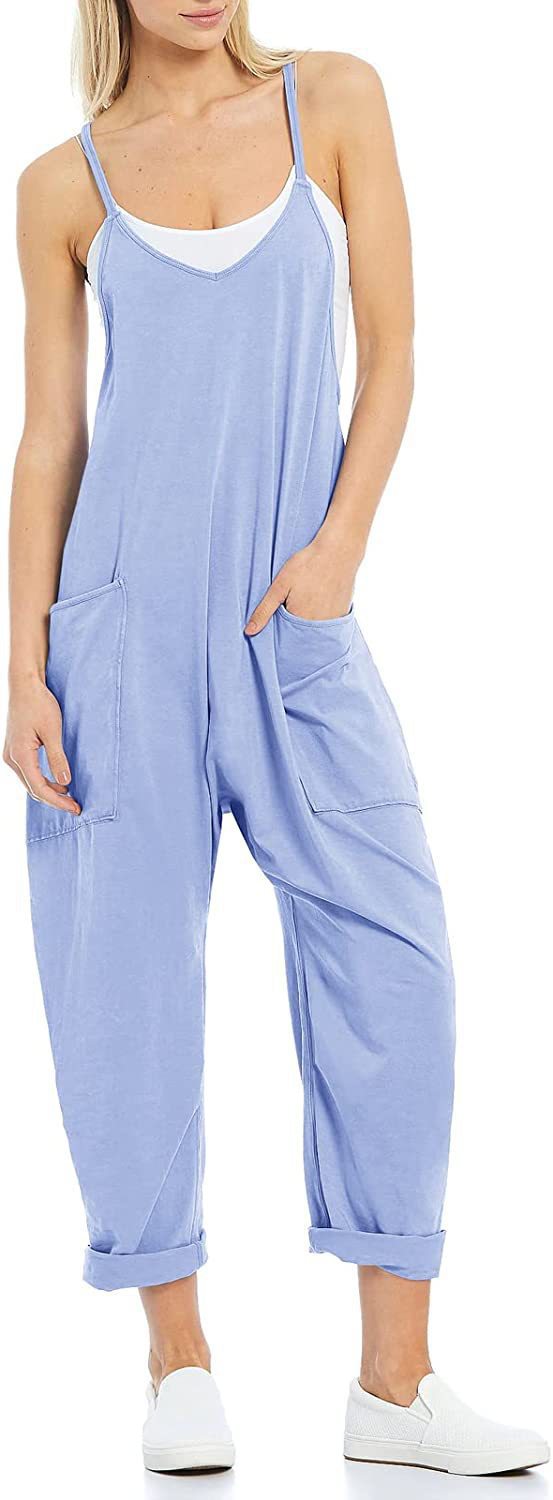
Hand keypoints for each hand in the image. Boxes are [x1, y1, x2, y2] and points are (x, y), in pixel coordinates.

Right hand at [4, 676, 80, 814]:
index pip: (39, 788)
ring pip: (30, 782)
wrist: (24, 685)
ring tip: (69, 796)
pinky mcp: (14, 750)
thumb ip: (58, 758)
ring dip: (48, 792)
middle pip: (33, 789)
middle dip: (54, 800)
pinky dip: (42, 781)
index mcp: (20, 755)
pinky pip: (28, 773)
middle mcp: (11, 758)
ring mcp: (10, 755)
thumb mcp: (53, 731)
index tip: (75, 808)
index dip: (58, 802)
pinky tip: (58, 782)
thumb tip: (65, 783)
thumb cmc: (39, 703)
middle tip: (75, 807)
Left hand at [245, 526, 359, 634]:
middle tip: (299, 597)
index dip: (281, 625)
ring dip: (311, 618)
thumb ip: (264, 611)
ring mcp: (334, 620)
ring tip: (310, 595)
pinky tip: (322, 596)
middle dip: (296, 621)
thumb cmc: (307, 564)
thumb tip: (248, 632)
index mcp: (300, 621)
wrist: (339, 550)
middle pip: (302, 633)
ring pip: (316, 628)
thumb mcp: (279, 586)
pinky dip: (324, 613)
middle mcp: (319, 626)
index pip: (286, 636)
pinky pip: (329, 621)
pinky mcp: (344, 612)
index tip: (284, 608)